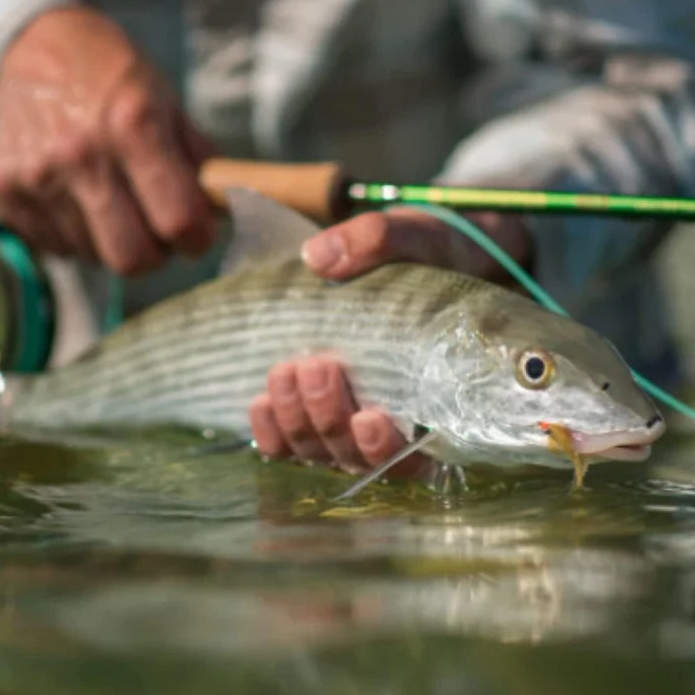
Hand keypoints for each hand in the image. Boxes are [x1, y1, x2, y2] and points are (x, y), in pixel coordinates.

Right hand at [0, 6, 216, 274]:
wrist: (21, 42)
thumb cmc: (109, 74)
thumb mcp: (166, 100)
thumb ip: (199, 161)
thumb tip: (227, 210)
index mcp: (132, 126)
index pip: (179, 221)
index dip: (198, 238)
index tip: (198, 232)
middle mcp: (81, 155)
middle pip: (133, 258)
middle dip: (157, 255)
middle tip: (159, 232)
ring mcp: (36, 177)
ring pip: (95, 257)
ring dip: (115, 243)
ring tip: (115, 204)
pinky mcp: (3, 192)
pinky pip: (57, 248)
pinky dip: (77, 236)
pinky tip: (79, 200)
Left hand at [250, 207, 531, 473]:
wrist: (401, 262)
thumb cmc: (422, 257)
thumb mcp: (412, 236)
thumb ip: (379, 240)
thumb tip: (318, 256)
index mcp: (432, 399)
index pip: (413, 458)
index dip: (385, 449)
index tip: (370, 416)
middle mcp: (387, 424)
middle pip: (352, 454)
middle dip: (329, 416)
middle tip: (319, 365)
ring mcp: (343, 422)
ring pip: (315, 450)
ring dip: (296, 418)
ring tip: (287, 369)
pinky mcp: (309, 411)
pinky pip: (284, 444)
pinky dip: (270, 429)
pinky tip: (261, 400)